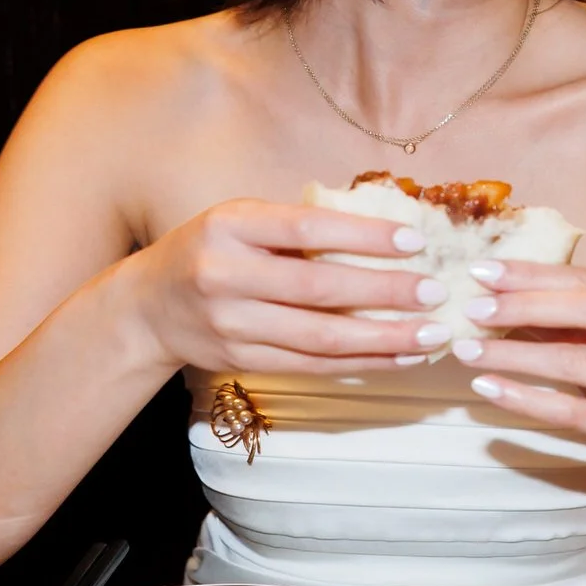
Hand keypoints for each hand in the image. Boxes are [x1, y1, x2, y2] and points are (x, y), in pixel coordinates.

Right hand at [119, 200, 451, 373]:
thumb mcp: (243, 220)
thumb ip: (299, 225)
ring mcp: (232, 323)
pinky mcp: (241, 360)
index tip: (415, 241)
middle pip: (318, 289)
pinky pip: (312, 365)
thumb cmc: (215, 250)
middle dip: (385, 293)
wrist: (149, 306)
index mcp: (231, 225)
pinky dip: (361, 362)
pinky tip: (399, 356)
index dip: (364, 236)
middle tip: (436, 293)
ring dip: (383, 338)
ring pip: (319, 337)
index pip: (307, 229)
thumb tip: (387, 229)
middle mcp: (226, 274)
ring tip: (430, 333)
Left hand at [448, 259, 585, 496]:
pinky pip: (567, 408)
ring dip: (511, 352)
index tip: (484, 271)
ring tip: (467, 350)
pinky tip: (488, 387)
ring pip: (572, 358)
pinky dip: (522, 396)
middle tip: (473, 308)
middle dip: (522, 305)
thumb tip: (502, 288)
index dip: (534, 274)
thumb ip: (574, 312)